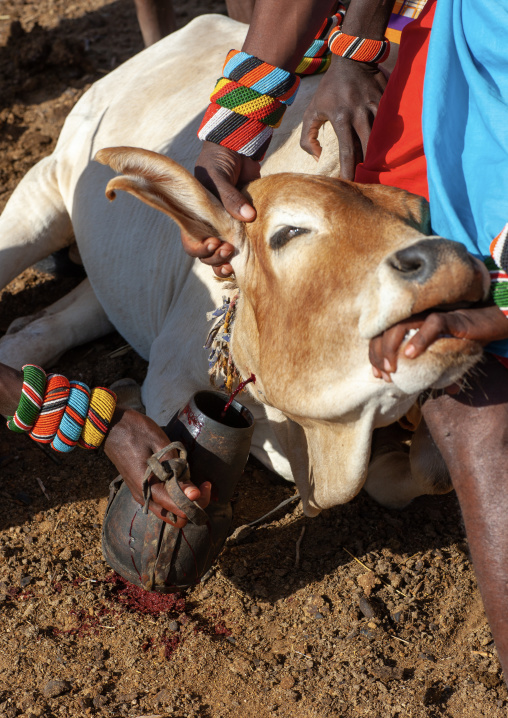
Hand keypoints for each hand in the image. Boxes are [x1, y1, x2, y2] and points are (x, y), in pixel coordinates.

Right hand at [104, 408, 210, 525]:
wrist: (109, 425)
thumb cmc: (135, 430)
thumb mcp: (160, 444)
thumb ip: (177, 470)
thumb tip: (194, 494)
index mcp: (148, 489)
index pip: (179, 509)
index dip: (197, 501)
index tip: (205, 484)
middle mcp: (145, 498)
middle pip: (175, 518)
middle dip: (193, 506)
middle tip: (202, 485)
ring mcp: (142, 495)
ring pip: (169, 511)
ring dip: (185, 501)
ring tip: (195, 480)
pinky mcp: (142, 488)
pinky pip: (162, 501)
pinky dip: (175, 495)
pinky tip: (181, 477)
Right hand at [181, 142, 259, 276]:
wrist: (237, 148)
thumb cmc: (219, 159)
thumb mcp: (219, 175)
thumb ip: (230, 197)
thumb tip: (249, 217)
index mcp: (194, 215)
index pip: (190, 241)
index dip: (199, 249)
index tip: (213, 244)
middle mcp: (208, 225)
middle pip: (206, 254)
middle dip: (215, 258)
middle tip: (229, 249)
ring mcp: (225, 227)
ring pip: (222, 256)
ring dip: (226, 263)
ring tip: (234, 264)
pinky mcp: (242, 226)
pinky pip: (241, 246)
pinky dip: (242, 256)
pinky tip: (248, 262)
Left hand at [300, 56, 386, 179]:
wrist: (353, 58)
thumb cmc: (329, 89)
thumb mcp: (312, 110)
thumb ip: (307, 136)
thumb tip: (317, 158)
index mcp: (341, 118)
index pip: (347, 152)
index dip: (349, 170)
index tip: (349, 184)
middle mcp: (360, 115)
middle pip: (368, 149)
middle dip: (368, 168)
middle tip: (366, 183)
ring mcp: (377, 108)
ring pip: (382, 139)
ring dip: (380, 156)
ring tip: (378, 171)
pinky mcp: (388, 103)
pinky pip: (390, 126)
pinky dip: (389, 140)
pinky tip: (389, 151)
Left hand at [369, 304, 507, 381]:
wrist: (487, 325)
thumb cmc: (461, 339)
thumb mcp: (441, 357)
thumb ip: (433, 369)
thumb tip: (435, 390)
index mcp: (409, 326)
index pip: (382, 336)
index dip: (374, 354)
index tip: (378, 375)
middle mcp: (414, 318)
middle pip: (384, 331)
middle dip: (379, 355)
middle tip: (386, 376)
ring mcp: (428, 316)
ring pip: (399, 326)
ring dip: (391, 348)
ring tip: (393, 368)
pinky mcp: (447, 317)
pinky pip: (431, 324)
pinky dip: (419, 339)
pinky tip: (412, 354)